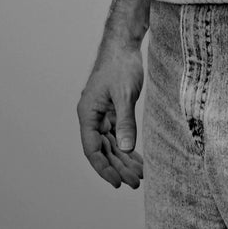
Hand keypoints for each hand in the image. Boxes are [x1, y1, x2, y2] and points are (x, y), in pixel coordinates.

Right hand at [77, 52, 143, 188]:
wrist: (123, 45)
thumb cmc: (120, 66)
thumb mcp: (124, 95)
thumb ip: (125, 122)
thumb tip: (126, 149)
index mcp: (88, 113)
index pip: (92, 149)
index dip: (103, 168)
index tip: (118, 183)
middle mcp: (92, 116)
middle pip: (102, 150)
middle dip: (118, 168)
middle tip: (136, 183)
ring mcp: (103, 115)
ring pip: (111, 145)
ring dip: (124, 161)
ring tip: (139, 177)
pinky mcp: (113, 111)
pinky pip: (119, 136)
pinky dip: (127, 148)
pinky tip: (138, 161)